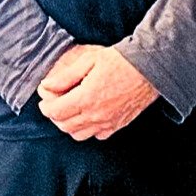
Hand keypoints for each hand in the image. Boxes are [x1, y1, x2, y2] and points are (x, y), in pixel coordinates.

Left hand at [37, 45, 160, 140]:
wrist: (151, 68)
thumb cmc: (121, 61)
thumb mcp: (89, 60)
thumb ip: (65, 76)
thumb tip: (47, 86)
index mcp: (86, 98)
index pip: (55, 112)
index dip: (45, 107)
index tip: (45, 99)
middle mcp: (96, 115)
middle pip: (64, 126)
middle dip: (55, 116)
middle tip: (55, 103)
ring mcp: (108, 122)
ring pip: (79, 135)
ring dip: (70, 125)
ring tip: (71, 110)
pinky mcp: (119, 124)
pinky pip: (97, 135)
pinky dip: (89, 129)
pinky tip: (90, 115)